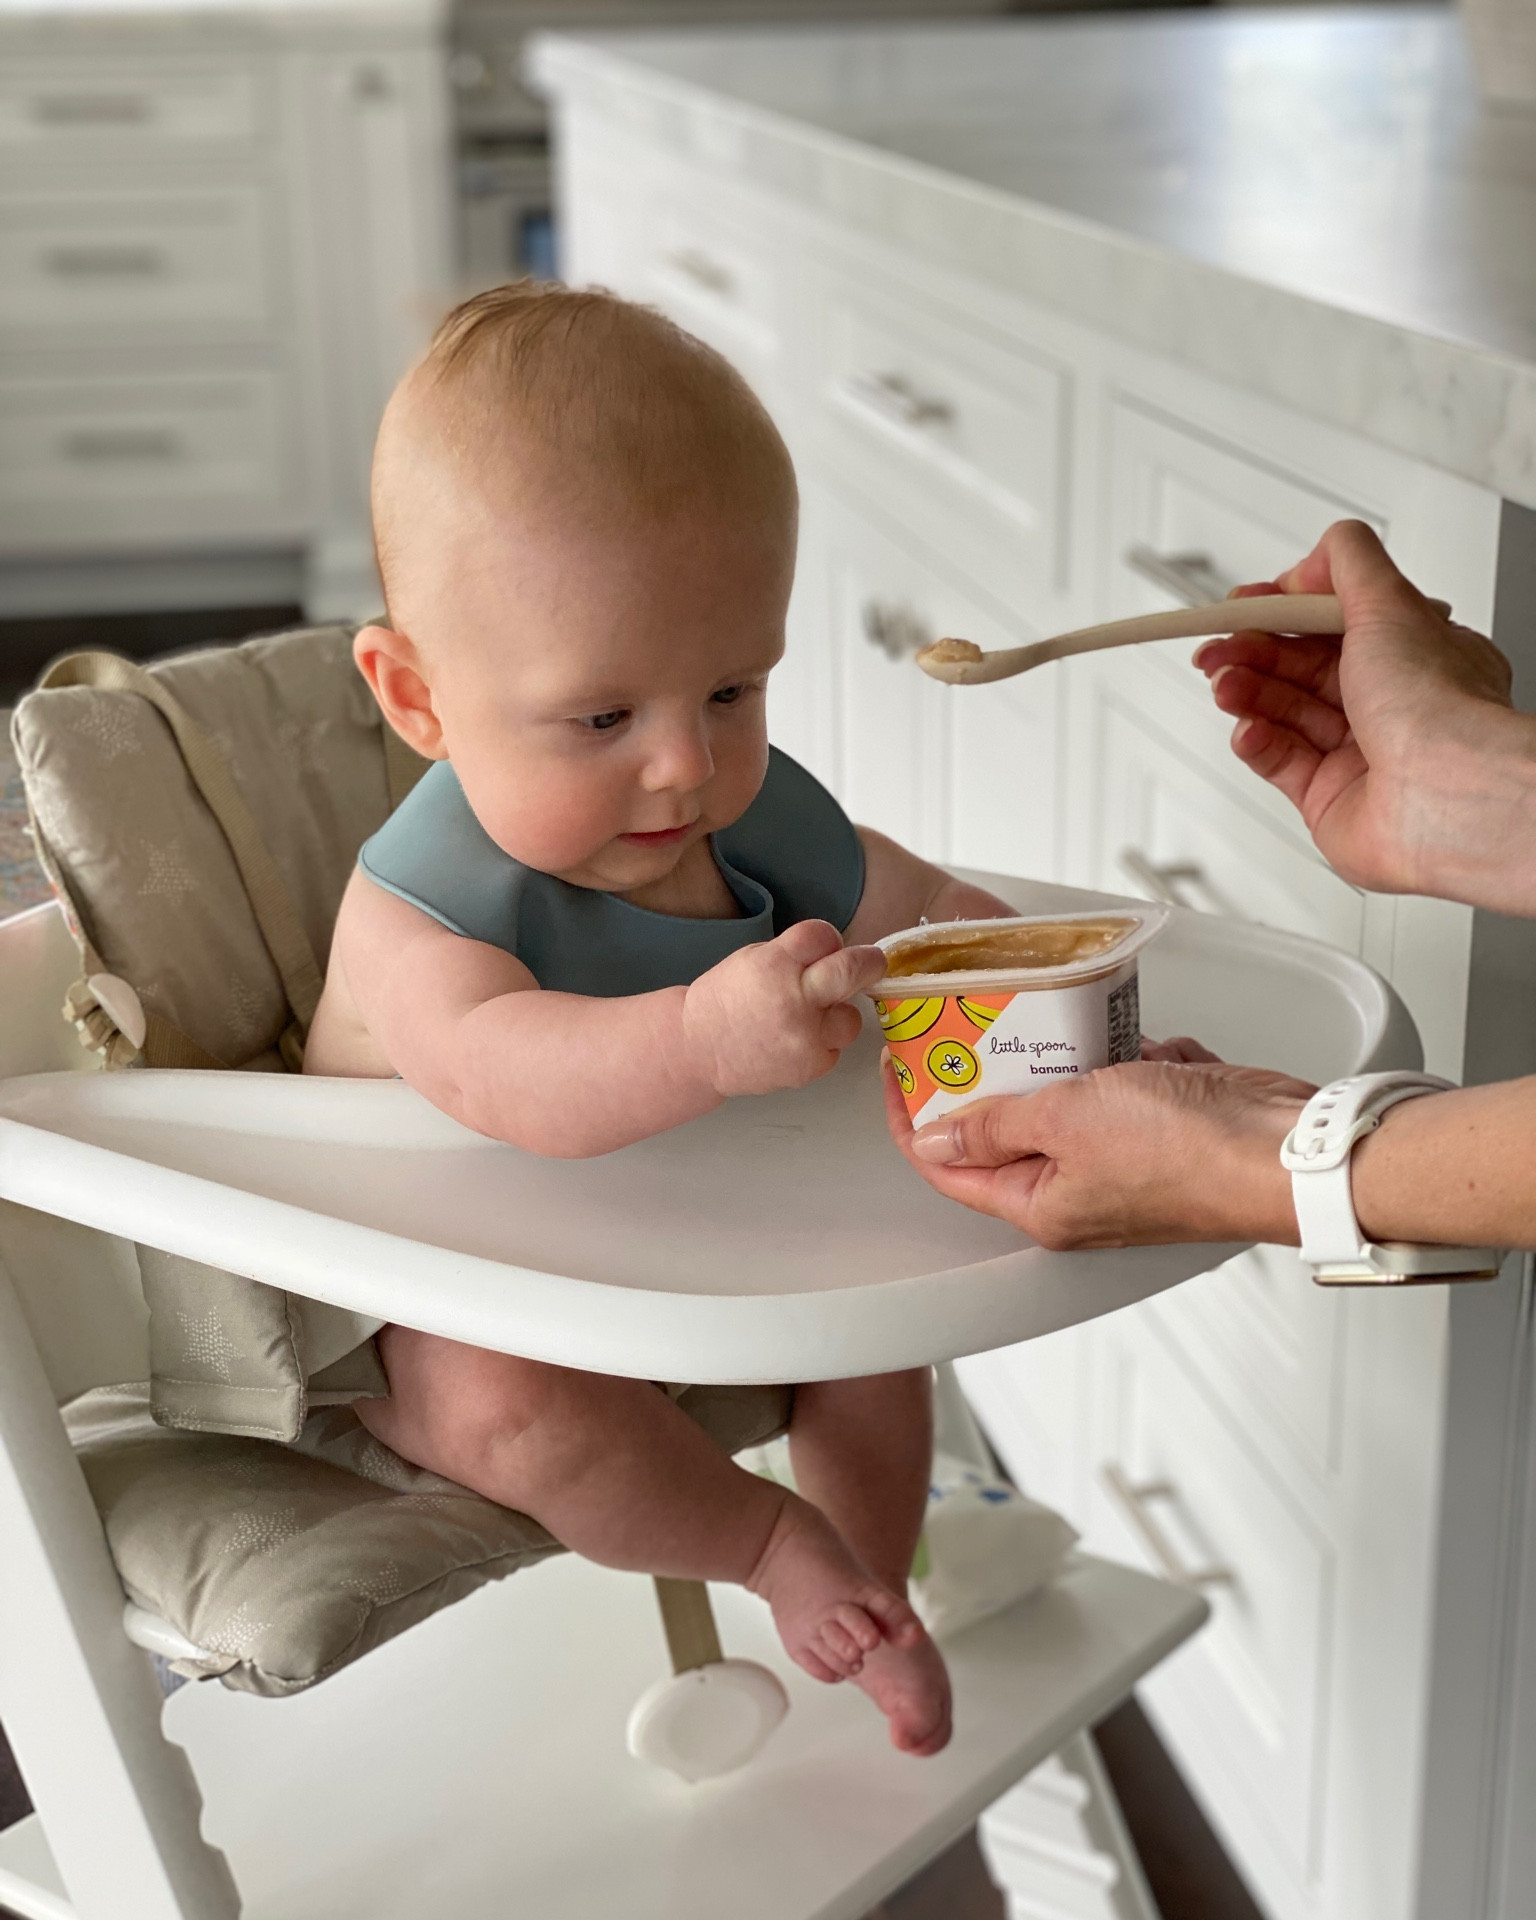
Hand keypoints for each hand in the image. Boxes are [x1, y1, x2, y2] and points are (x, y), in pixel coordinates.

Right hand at [684, 920, 884, 1097]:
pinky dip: (822, 1042)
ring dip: (838, 1014)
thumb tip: (836, 954)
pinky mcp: (811, 1067)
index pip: (823, 936)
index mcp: (774, 964)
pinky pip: (834, 1048)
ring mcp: (805, 1037)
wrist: (698, 1049)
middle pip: (851, 971)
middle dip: (869, 964)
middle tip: (872, 963)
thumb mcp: (752, 958)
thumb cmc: (726, 999)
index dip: (827, 940)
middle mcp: (794, 999)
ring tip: (810, 1017)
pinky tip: (795, 1041)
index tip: (828, 946)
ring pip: (851, 1018)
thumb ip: (794, 954)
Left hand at [883, 1052, 1311, 1248]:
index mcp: (1043, 1206)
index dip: (914, 1116)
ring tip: (1064, 1021)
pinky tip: (1147, 1049)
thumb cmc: (1186, 1149)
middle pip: (1006, 1129)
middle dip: (993, 1073)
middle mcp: (1079, 1191)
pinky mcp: (1163, 1127)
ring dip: (1068, 1059)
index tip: (901, 1064)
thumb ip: (996, 1126)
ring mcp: (1123, 1160)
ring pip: (1067, 1099)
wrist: (1287, 1148)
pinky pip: (1124, 1083)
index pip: (950, 1165)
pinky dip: (1129, 1058)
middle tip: (972, 1018)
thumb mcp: (1065, 1122)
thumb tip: (936, 1136)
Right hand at [1193, 519, 1535, 910]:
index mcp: (1413, 653)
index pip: (1332, 622)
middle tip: (1219, 647)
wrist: (1444, 798)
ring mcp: (1359, 753)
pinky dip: (1256, 742)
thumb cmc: (1438, 710)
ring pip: (1284, 712)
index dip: (1283, 611)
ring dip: (1247, 694)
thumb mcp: (1391, 602)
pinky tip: (1246, 730)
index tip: (1245, 605)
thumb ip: (1349, 563)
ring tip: (1224, 685)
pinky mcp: (1330, 797)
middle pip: (1300, 667)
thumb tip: (1314, 554)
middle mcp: (1390, 703)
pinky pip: (1279, 762)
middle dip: (1253, 653)